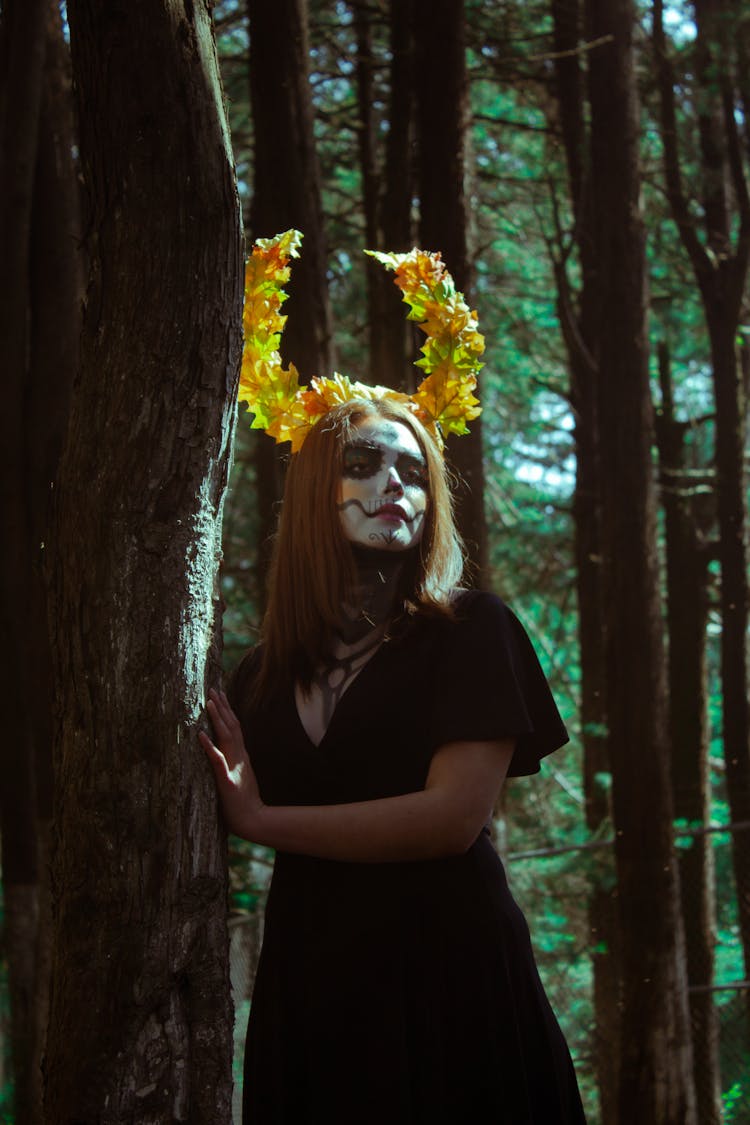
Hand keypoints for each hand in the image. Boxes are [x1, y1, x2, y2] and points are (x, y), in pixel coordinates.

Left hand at [199, 688, 263, 837]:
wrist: (254, 820)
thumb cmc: (244, 802)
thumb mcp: (239, 777)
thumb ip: (233, 764)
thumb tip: (224, 752)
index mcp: (241, 756)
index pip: (235, 727)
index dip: (227, 710)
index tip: (219, 694)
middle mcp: (239, 757)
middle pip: (231, 726)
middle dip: (222, 706)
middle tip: (212, 688)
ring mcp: (234, 767)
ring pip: (226, 737)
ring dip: (217, 718)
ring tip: (207, 702)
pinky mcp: (227, 780)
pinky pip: (216, 760)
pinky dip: (209, 746)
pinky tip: (200, 734)